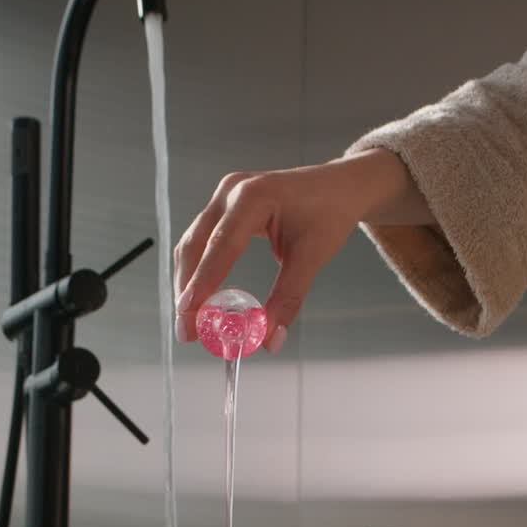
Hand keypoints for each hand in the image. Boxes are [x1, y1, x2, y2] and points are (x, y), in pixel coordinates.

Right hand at [174, 149, 430, 351]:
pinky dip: (198, 271)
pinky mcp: (224, 206)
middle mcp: (232, 191)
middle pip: (196, 245)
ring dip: (189, 283)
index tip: (189, 313)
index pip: (221, 244)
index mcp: (254, 195)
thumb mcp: (312, 256)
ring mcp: (225, 196)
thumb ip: (289, 298)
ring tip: (190, 322)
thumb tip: (270, 340)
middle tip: (186, 331)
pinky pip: (202, 241)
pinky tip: (200, 299)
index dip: (203, 281)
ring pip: (193, 244)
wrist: (339, 186)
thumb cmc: (329, 212)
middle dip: (188, 290)